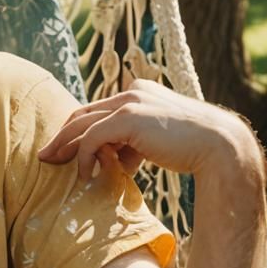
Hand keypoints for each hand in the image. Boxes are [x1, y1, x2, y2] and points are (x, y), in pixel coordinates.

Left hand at [37, 78, 264, 182]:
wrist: (220, 147)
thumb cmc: (193, 148)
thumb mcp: (158, 141)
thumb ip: (135, 143)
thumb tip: (116, 159)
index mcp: (139, 92)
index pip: (99, 110)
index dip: (80, 131)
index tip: (67, 152)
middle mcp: (131, 92)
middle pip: (84, 113)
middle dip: (62, 136)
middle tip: (45, 155)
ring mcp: (129, 102)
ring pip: (82, 123)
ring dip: (64, 146)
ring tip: (51, 163)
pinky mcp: (128, 118)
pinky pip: (93, 137)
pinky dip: (84, 157)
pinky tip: (84, 175)